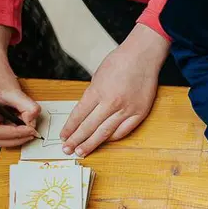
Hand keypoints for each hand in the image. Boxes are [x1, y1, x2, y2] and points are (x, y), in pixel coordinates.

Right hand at [0, 24, 39, 146]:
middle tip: (30, 133)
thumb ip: (27, 106)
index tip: (30, 130)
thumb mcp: (14, 90)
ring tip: (24, 126)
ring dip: (10, 136)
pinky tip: (15, 122)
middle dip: (13, 138)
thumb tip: (33, 121)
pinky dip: (6, 130)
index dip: (15, 134)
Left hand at [61, 24, 166, 156]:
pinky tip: (104, 141)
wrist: (143, 57)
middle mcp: (111, 103)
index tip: (64, 136)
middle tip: (68, 149)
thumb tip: (86, 112)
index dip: (70, 128)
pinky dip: (112, 138)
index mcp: (98, 91)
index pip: (79, 115)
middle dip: (76, 140)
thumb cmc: (120, 62)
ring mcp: (126, 110)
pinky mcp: (139, 113)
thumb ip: (93, 95)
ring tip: (82, 151)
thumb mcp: (98, 76)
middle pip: (89, 127)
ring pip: (105, 132)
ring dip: (91, 144)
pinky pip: (123, 131)